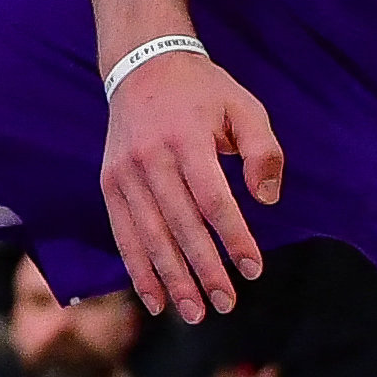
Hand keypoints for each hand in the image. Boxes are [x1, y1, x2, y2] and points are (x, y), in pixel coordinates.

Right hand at [92, 45, 279, 321]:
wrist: (141, 63)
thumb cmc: (203, 91)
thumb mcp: (245, 107)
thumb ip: (263, 152)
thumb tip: (267, 199)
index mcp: (187, 138)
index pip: (213, 199)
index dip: (234, 237)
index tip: (254, 269)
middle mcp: (151, 156)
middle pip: (180, 224)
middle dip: (205, 269)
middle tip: (227, 303)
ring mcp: (125, 171)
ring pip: (150, 235)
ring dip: (172, 278)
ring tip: (195, 313)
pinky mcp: (110, 181)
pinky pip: (123, 232)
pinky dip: (137, 269)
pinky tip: (155, 299)